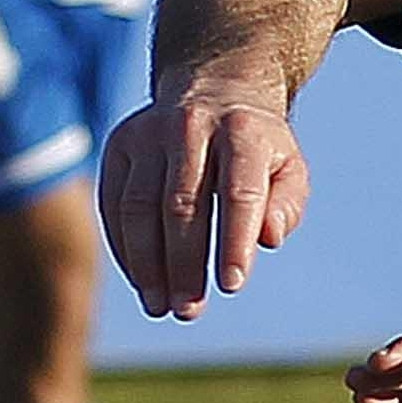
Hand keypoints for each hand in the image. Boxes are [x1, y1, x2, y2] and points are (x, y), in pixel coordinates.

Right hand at [99, 84, 309, 319]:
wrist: (213, 91)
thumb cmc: (257, 149)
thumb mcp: (288, 168)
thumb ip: (286, 204)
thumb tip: (268, 238)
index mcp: (242, 133)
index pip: (239, 193)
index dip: (234, 241)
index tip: (232, 285)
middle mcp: (189, 127)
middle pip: (182, 205)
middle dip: (184, 264)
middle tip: (189, 311)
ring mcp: (147, 134)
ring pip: (139, 206)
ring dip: (147, 263)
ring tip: (160, 306)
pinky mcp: (118, 145)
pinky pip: (113, 204)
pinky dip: (125, 248)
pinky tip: (141, 282)